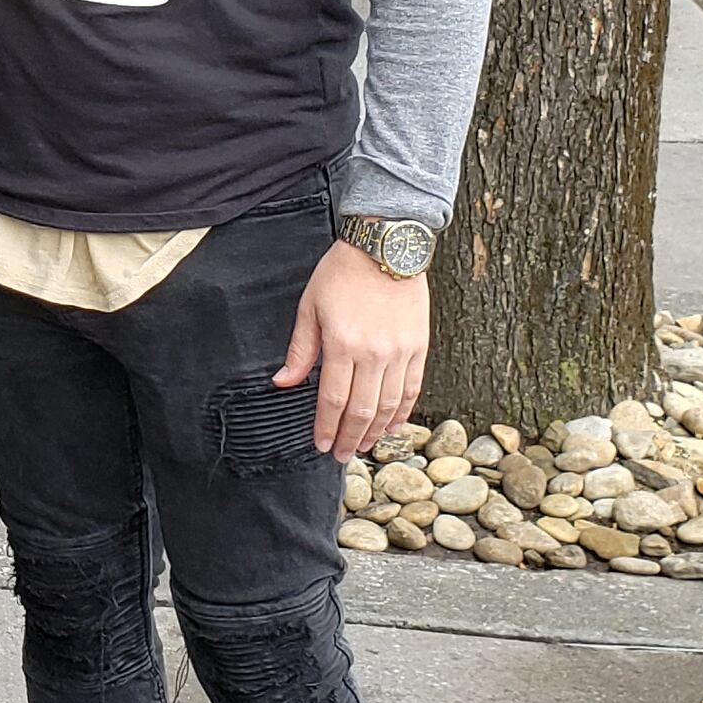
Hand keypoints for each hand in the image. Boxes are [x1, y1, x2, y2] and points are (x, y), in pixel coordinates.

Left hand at [279, 241, 428, 461]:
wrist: (385, 246)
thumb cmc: (342, 273)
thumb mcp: (310, 307)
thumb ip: (300, 350)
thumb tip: (283, 383)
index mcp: (342, 344)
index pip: (333, 399)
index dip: (327, 426)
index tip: (321, 445)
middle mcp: (374, 353)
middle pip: (362, 410)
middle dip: (350, 438)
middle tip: (341, 456)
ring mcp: (400, 351)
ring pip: (389, 405)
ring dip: (376, 432)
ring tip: (364, 447)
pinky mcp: (419, 346)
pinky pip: (412, 389)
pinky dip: (403, 412)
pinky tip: (393, 426)